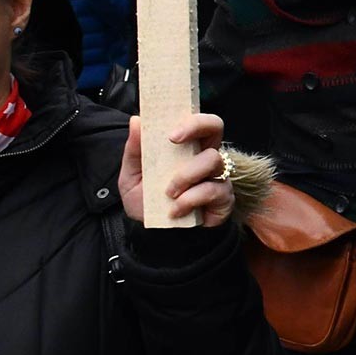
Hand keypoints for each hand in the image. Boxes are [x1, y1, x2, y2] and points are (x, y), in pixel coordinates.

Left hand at [118, 113, 235, 226]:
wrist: (156, 236)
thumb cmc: (148, 201)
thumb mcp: (131, 177)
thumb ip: (134, 151)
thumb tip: (136, 120)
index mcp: (187, 147)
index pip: (197, 121)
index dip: (190, 119)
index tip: (170, 132)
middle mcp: (205, 157)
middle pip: (216, 126)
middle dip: (196, 127)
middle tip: (173, 141)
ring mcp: (218, 176)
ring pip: (212, 160)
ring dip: (186, 175)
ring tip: (169, 193)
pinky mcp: (224, 198)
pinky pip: (212, 190)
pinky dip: (190, 200)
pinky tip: (176, 211)